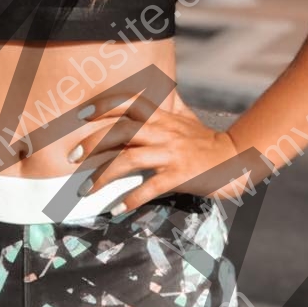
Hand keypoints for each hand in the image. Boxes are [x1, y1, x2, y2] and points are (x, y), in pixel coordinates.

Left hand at [67, 83, 266, 212]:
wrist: (235, 158)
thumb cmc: (205, 141)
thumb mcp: (184, 120)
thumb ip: (165, 109)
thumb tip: (150, 98)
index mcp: (162, 117)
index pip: (129, 103)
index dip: (104, 105)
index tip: (81, 114)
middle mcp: (163, 132)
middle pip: (121, 131)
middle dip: (93, 143)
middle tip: (72, 157)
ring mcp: (171, 154)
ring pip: (129, 160)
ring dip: (102, 176)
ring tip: (85, 190)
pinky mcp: (179, 175)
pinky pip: (150, 187)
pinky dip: (131, 199)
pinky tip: (117, 209)